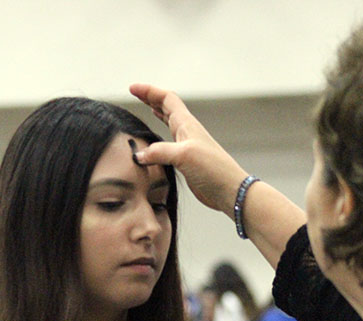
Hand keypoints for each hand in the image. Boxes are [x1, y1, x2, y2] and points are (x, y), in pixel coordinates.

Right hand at [129, 83, 248, 216]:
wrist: (228, 190)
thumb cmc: (213, 169)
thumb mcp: (183, 155)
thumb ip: (158, 152)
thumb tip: (138, 154)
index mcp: (186, 124)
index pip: (166, 99)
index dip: (149, 92)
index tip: (133, 88)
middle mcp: (187, 132)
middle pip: (167, 107)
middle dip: (151, 98)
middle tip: (136, 93)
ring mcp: (186, 146)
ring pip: (169, 123)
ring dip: (157, 113)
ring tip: (147, 109)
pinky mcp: (185, 161)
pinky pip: (169, 142)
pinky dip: (159, 136)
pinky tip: (155, 143)